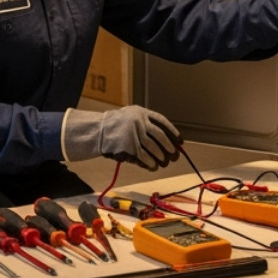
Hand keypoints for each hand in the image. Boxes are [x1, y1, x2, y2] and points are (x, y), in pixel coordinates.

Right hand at [63, 105, 182, 170]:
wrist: (97, 131)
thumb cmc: (115, 126)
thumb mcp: (129, 116)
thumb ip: (144, 122)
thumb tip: (165, 138)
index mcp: (140, 112)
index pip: (161, 121)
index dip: (172, 131)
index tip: (179, 139)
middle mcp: (139, 121)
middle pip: (160, 135)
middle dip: (169, 145)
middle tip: (174, 153)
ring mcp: (134, 134)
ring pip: (153, 147)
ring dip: (160, 156)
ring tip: (164, 161)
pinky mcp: (128, 146)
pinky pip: (143, 156)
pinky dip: (150, 162)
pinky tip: (153, 166)